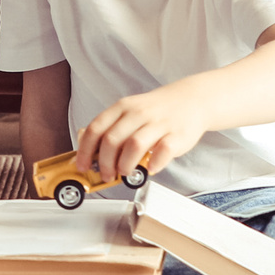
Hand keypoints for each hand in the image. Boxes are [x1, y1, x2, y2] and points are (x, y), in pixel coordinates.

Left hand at [75, 82, 213, 184]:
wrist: (192, 100)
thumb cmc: (156, 111)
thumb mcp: (129, 111)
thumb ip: (110, 127)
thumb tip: (87, 148)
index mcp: (122, 108)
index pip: (95, 129)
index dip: (85, 150)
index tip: (82, 166)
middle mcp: (138, 113)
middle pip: (112, 140)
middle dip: (104, 163)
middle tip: (106, 174)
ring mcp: (159, 123)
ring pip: (134, 145)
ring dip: (125, 165)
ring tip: (126, 172)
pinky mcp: (177, 135)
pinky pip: (163, 151)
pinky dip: (153, 164)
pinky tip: (150, 169)